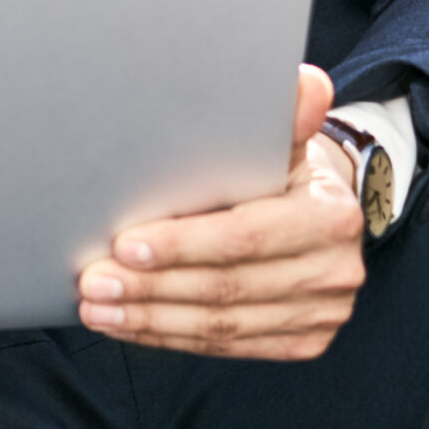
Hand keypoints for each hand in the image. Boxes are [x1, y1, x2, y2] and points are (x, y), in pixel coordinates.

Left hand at [75, 64, 365, 359]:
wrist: (318, 206)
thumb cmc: (282, 166)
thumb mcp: (281, 136)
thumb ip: (285, 112)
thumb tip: (305, 81)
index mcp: (330, 216)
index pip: (243, 238)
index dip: (181, 245)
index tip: (124, 245)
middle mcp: (334, 272)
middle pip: (225, 288)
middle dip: (151, 288)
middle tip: (93, 282)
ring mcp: (321, 313)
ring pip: (221, 326)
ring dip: (151, 319)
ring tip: (98, 308)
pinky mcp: (303, 340)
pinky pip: (228, 346)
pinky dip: (171, 336)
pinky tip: (129, 325)